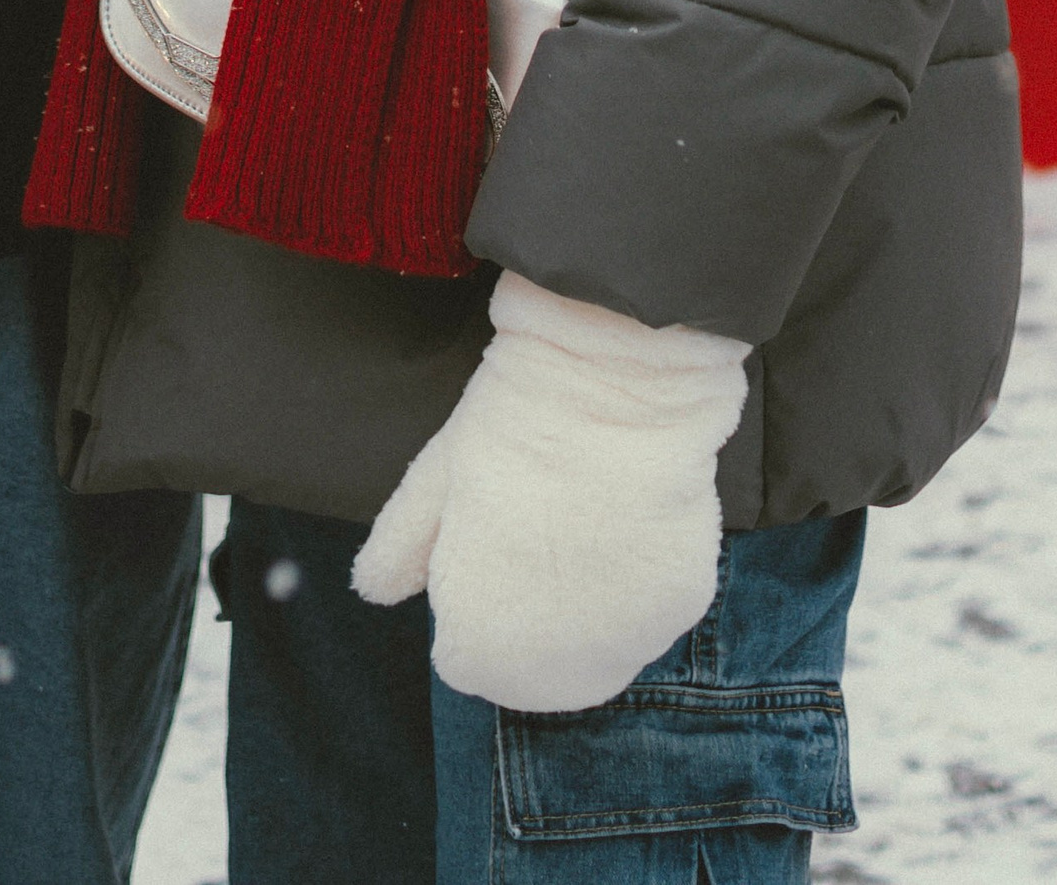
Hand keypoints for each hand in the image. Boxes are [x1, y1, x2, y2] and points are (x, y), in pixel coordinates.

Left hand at [352, 271, 749, 714]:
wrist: (616, 383)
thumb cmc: (511, 425)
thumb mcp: (433, 481)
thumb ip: (399, 551)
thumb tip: (375, 592)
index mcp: (481, 647)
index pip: (467, 661)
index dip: (473, 594)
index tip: (488, 539)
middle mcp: (558, 672)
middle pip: (536, 672)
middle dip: (530, 621)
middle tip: (537, 535)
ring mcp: (628, 646)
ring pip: (598, 648)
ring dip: (587, 611)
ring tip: (582, 525)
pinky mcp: (681, 611)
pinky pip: (650, 615)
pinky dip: (637, 584)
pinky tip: (626, 522)